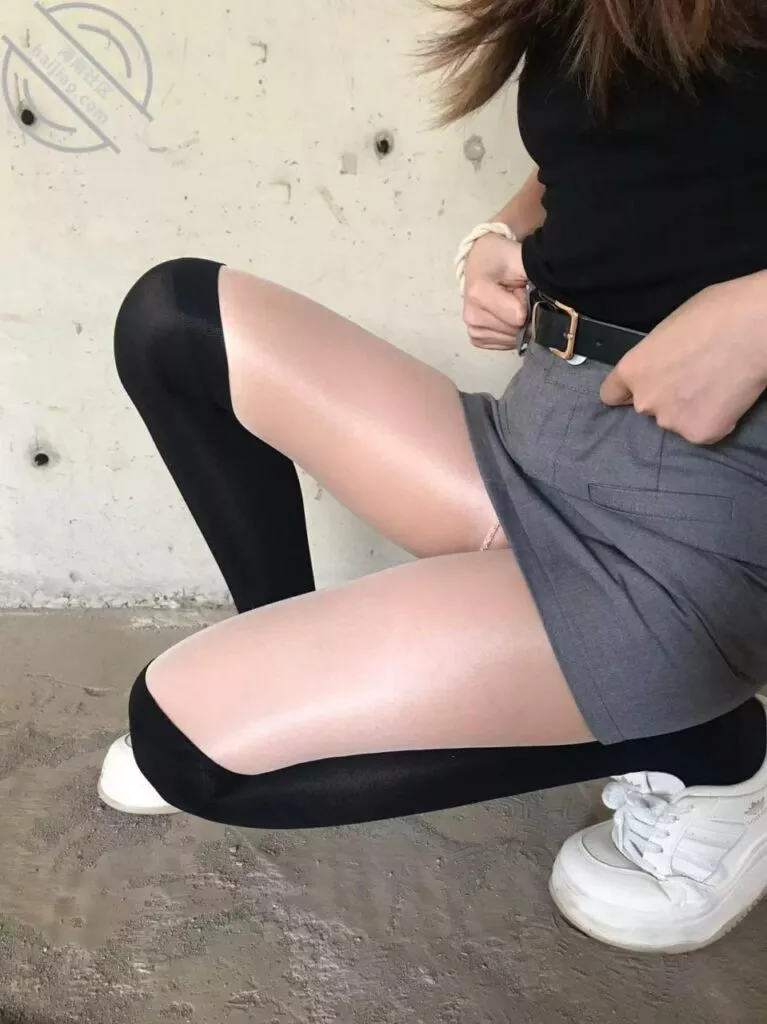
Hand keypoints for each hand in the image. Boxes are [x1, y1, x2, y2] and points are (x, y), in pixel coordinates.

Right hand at [463, 234, 527, 350]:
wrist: (483, 264)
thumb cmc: (501, 259)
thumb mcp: (520, 256)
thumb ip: (535, 274)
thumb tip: (545, 302)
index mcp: (478, 293)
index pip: (519, 317)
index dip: (527, 301)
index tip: (520, 286)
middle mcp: (471, 315)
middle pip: (516, 330)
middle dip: (524, 313)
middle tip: (516, 293)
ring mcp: (473, 329)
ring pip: (513, 339)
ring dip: (518, 323)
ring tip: (511, 303)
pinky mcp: (477, 338)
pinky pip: (505, 344)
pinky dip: (512, 331)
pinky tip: (506, 315)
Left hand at [600, 280, 766, 443]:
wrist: (756, 328)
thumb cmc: (718, 313)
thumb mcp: (669, 329)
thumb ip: (656, 357)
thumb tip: (663, 365)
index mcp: (632, 370)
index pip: (611, 395)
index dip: (627, 391)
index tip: (641, 388)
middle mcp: (645, 400)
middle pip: (648, 407)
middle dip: (667, 396)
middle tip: (695, 377)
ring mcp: (672, 421)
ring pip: (676, 420)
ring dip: (690, 409)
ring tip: (715, 384)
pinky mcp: (700, 434)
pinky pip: (703, 430)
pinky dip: (715, 419)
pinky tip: (728, 397)